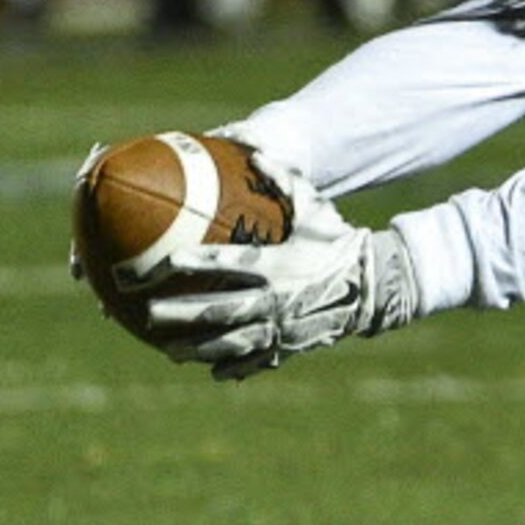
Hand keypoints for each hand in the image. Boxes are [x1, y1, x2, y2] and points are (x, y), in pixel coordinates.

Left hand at [138, 158, 418, 379]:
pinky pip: (257, 360)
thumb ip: (286, 182)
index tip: (168, 261)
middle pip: (220, 309)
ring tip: (169, 350)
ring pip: (232, 342)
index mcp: (277, 264)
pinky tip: (211, 371)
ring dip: (197, 347)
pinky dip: (233, 368)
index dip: (198, 260)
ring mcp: (282, 327)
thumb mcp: (316, 209)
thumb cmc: (338, 241)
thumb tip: (258, 153)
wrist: (374, 284)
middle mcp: (276, 299)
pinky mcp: (291, 345)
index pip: (230, 261)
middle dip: (182, 313)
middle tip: (150, 312)